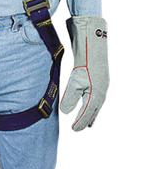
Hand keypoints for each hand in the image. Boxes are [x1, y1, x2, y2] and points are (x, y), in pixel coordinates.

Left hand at [59, 16, 108, 130]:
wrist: (93, 39)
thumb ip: (70, 97)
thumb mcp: (75, 80)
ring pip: (97, 101)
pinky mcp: (99, 74)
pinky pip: (96, 93)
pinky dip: (92, 100)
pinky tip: (88, 97)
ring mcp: (102, 81)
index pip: (88, 113)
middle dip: (88, 118)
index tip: (73, 130)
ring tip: (87, 117)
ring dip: (91, 110)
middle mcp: (102, 89)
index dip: (80, 122)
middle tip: (81, 127)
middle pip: (95, 109)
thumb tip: (65, 113)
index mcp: (97, 94)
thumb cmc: (85, 60)